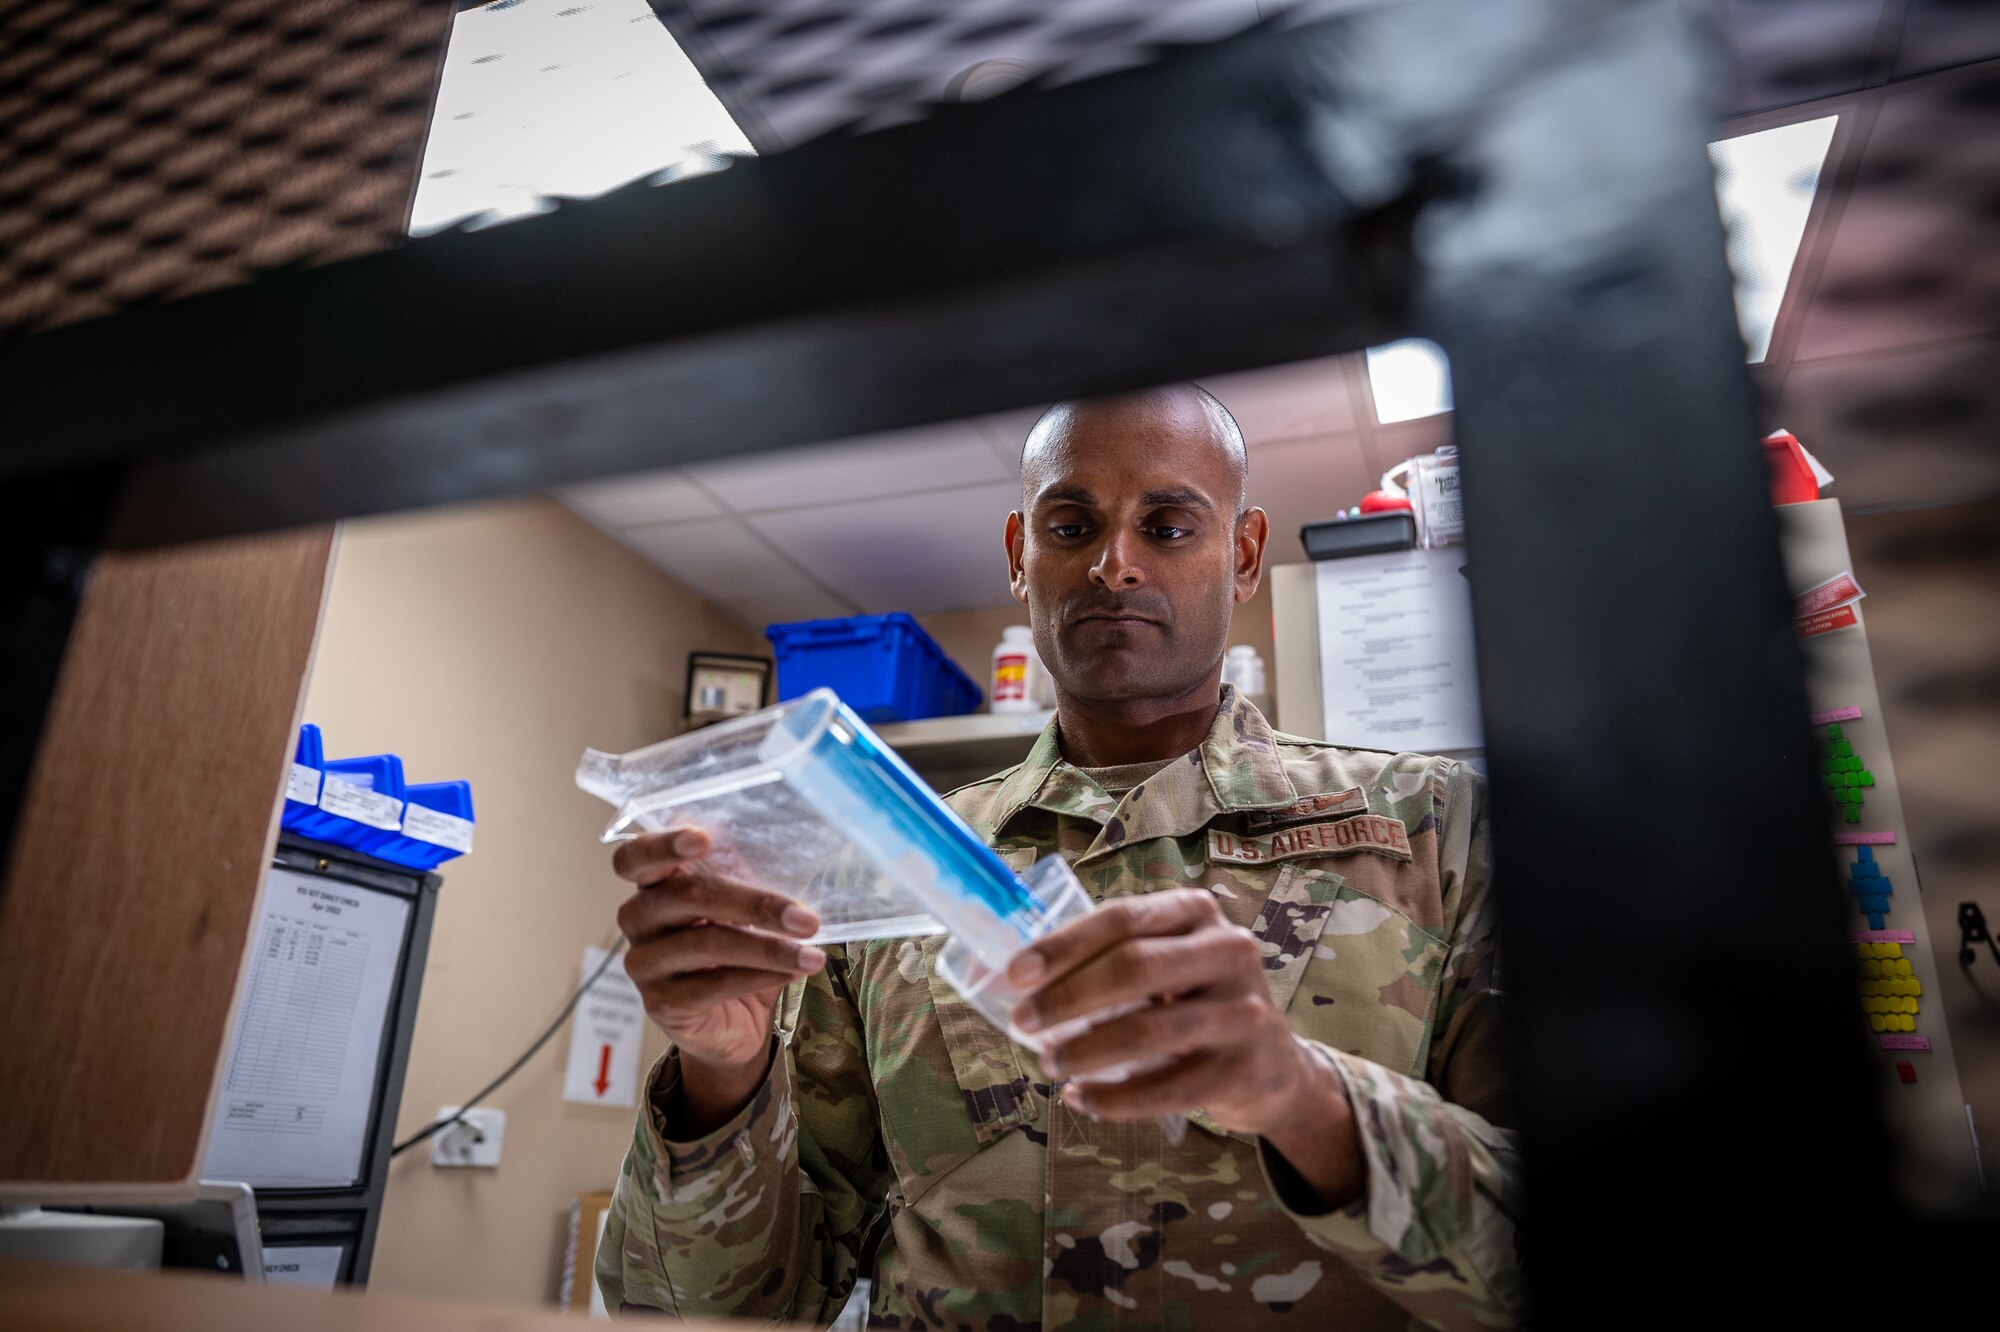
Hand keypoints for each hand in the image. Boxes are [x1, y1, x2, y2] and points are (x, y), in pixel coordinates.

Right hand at [614, 827, 824, 1092]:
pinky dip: (760, 976)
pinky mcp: (661, 1004)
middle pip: (686, 896)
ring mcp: (644, 964)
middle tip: (806, 918)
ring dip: (769, 949)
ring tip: (812, 955)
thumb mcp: (743, 906)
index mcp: (654, 884)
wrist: (734, 1021)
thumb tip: (782, 841)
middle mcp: (639, 920)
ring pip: (706, 943)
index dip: (662, 846)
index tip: (702, 839)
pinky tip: (792, 973)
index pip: (635, 857)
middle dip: (755, 904)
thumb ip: (745, 874)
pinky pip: (713, 985)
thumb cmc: (737, 950)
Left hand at [1006, 887, 1363, 1206]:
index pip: (1123, 919)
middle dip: (1068, 996)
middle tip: (1023, 1022)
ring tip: (1048, 1064)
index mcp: (1196, 914)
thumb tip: (1013, 975)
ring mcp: (1242, 1011)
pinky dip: (1116, 1098)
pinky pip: (1168, 1088)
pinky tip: (1081, 1099)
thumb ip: (1111, 959)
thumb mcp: (1169, 963)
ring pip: (1148, 1030)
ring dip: (1086, 1050)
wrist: (1274, 1066)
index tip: (1016, 974)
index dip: (1065, 945)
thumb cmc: (1195, 1003)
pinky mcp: (1243, 1068)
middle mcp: (1228, 951)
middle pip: (1134, 967)